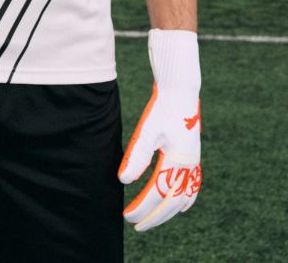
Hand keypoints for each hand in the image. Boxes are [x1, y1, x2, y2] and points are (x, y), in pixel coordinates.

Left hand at [119, 29, 201, 231]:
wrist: (181, 90)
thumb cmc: (162, 108)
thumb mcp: (147, 131)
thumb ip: (137, 157)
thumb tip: (123, 181)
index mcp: (177, 161)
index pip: (156, 194)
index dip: (141, 207)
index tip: (127, 216)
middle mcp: (188, 166)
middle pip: (171, 202)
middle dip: (154, 216)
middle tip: (136, 226)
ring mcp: (193, 162)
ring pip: (183, 197)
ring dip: (168, 211)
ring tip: (154, 219)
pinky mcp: (193, 156)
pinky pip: (193, 186)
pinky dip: (186, 200)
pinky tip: (180, 206)